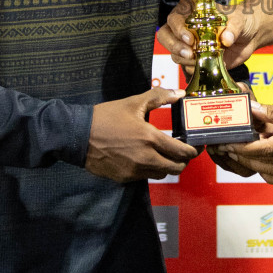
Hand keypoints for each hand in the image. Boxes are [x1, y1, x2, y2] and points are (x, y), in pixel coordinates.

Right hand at [85, 88, 199, 182]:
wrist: (77, 135)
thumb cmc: (106, 117)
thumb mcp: (133, 103)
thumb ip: (159, 97)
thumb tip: (180, 94)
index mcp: (150, 139)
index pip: (182, 152)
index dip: (193, 151)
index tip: (196, 147)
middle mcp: (146, 159)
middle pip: (176, 168)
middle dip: (182, 161)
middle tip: (182, 152)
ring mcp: (134, 171)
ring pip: (161, 174)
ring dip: (166, 166)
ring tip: (163, 154)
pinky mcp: (124, 178)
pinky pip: (144, 177)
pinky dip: (149, 169)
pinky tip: (143, 157)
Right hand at [155, 0, 259, 70]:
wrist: (250, 36)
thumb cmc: (241, 20)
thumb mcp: (239, 19)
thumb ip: (233, 27)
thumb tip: (226, 38)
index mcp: (191, 10)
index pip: (174, 18)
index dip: (178, 29)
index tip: (190, 38)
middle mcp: (185, 26)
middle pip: (165, 36)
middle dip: (175, 46)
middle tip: (190, 53)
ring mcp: (188, 44)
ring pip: (174, 53)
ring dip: (186, 59)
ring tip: (202, 59)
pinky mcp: (195, 59)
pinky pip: (186, 66)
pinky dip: (195, 68)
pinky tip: (208, 64)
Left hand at [223, 89, 272, 186]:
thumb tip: (252, 111)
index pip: (269, 150)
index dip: (246, 148)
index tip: (230, 143)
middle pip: (269, 166)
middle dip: (246, 157)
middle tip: (229, 147)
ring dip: (257, 166)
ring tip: (244, 151)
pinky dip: (271, 173)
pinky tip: (263, 160)